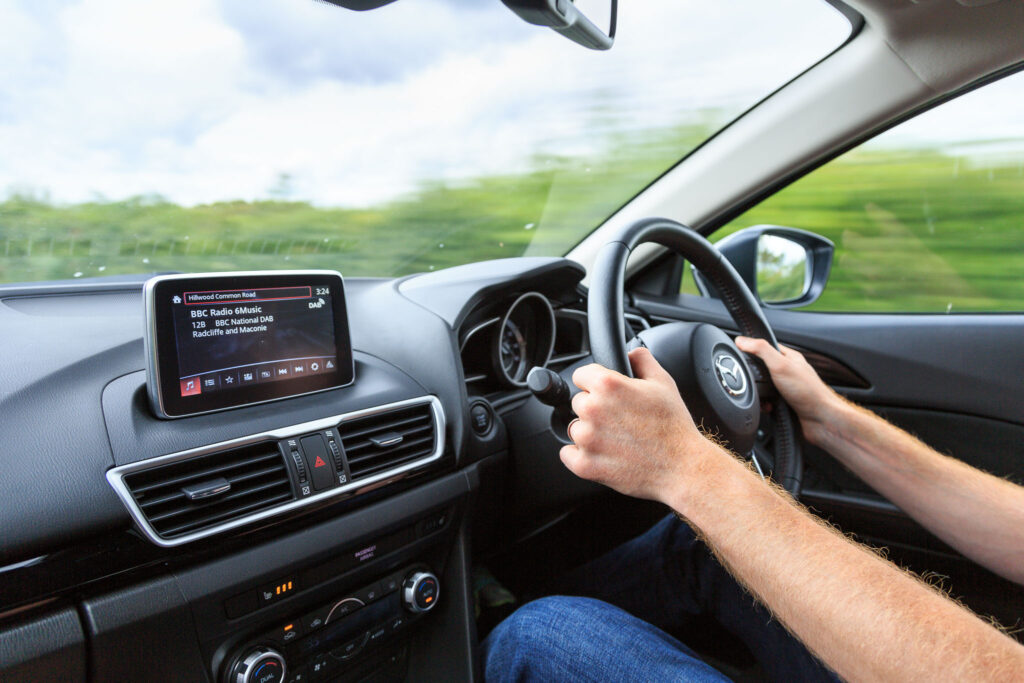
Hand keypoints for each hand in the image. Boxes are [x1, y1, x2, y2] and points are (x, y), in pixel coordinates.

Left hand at [559, 347, 722, 503]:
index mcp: (607, 385)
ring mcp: (587, 439)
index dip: (594, 383)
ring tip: (617, 439)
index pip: (580, 375)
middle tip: (619, 420)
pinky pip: (567, 455)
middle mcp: (592, 409)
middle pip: (578, 403)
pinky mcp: (585, 465)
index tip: (605, 394)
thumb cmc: (674, 426)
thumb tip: (631, 352)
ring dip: (590, 433)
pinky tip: (604, 454)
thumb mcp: (663, 382)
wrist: (682, 466)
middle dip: (595, 409)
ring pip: (575, 429)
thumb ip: (642, 359)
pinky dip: (581, 456)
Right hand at [734, 336, 839, 442]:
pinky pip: (767, 403)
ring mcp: (787, 389)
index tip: (740, 353)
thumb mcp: (781, 365)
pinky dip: (764, 406)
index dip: (752, 349)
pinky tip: (769, 408)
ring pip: (763, 389)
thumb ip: (761, 350)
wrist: (821, 421)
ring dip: (760, 395)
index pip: (766, 347)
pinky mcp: (784, 405)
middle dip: (754, 378)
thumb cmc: (809, 393)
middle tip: (752, 381)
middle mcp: (789, 372)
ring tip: (764, 397)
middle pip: (761, 370)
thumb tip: (742, 340)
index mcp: (790, 358)